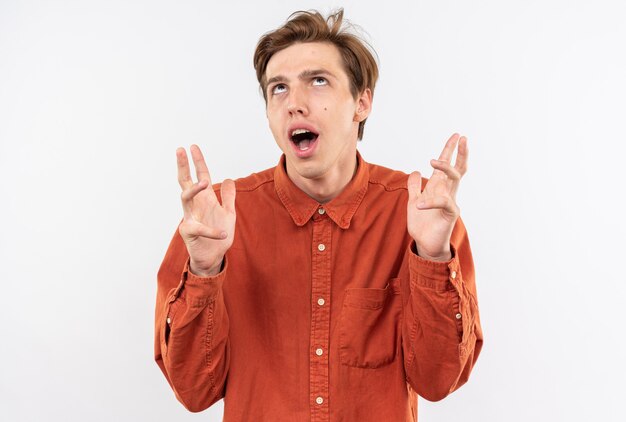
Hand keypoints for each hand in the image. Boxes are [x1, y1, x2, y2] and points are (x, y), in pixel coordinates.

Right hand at [177, 145, 235, 275]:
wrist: (213, 258)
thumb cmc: (218, 235)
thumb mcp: (228, 213)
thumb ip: (228, 197)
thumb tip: (230, 179)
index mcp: (204, 199)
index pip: (200, 176)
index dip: (198, 162)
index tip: (193, 146)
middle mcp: (194, 206)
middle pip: (185, 182)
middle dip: (183, 165)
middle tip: (180, 150)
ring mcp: (189, 218)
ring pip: (185, 198)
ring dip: (195, 189)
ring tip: (205, 182)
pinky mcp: (188, 232)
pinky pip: (199, 228)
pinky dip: (212, 231)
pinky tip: (222, 232)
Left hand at [407, 133, 467, 260]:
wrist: (425, 244)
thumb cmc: (422, 224)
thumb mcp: (414, 201)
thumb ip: (415, 187)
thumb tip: (415, 171)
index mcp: (439, 187)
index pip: (447, 165)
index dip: (450, 151)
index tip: (456, 136)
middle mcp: (447, 192)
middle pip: (458, 168)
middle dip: (460, 152)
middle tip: (461, 137)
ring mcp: (451, 201)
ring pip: (455, 179)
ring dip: (445, 167)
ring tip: (431, 161)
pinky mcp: (450, 214)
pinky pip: (444, 202)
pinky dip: (430, 201)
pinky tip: (420, 204)